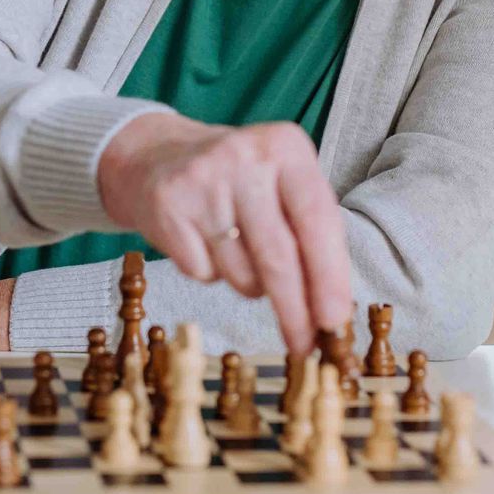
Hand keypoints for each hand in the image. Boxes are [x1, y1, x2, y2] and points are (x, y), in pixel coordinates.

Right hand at [96, 112, 350, 352]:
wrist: (159, 156)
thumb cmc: (241, 183)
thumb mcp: (283, 185)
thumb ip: (313, 235)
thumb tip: (331, 315)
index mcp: (286, 147)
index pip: (318, 220)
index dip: (330, 277)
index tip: (335, 323)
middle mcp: (245, 157)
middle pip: (279, 256)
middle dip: (295, 311)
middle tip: (305, 346)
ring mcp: (202, 181)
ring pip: (242, 273)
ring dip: (250, 284)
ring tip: (239, 252)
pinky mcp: (168, 206)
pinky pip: (204, 272)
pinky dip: (212, 273)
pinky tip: (205, 243)